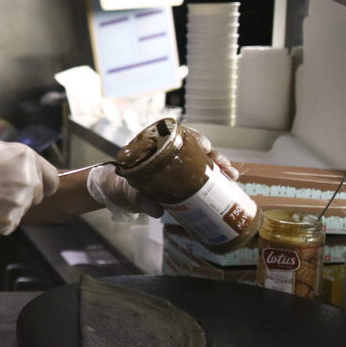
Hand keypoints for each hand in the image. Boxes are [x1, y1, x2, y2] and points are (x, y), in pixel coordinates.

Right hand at [0, 140, 59, 234]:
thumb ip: (20, 161)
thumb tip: (32, 172)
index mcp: (27, 159)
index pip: (52, 179)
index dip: (43, 184)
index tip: (34, 186)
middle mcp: (29, 181)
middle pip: (38, 196)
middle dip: (23, 195)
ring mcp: (20, 203)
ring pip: (22, 210)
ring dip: (9, 206)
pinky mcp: (9, 222)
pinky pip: (9, 222)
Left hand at [86, 124, 239, 218]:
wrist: (112, 193)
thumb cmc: (118, 184)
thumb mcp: (127, 190)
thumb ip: (139, 199)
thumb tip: (157, 210)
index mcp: (154, 147)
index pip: (179, 135)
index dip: (196, 139)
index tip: (207, 147)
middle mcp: (167, 153)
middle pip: (196, 149)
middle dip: (215, 157)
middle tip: (227, 169)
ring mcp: (174, 166)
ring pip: (201, 162)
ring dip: (218, 168)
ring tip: (232, 177)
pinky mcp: (179, 179)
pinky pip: (198, 176)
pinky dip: (212, 181)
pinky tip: (225, 187)